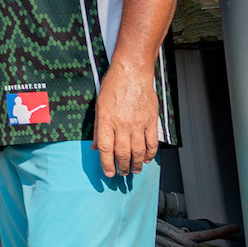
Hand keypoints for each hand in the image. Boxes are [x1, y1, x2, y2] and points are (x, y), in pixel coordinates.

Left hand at [93, 57, 160, 179]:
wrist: (132, 73)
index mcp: (106, 120)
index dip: (106, 164)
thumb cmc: (114, 86)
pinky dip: (151, 154)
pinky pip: (152, 143)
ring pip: (138, 151)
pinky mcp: (151, 121)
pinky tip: (148, 159)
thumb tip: (95, 146)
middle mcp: (122, 124)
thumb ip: (98, 128)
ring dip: (137, 164)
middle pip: (123, 153)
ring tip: (135, 170)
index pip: (106, 149)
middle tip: (122, 173)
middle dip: (122, 167)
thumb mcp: (99, 106)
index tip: (108, 173)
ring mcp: (138, 124)